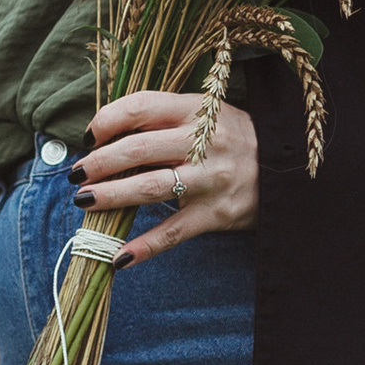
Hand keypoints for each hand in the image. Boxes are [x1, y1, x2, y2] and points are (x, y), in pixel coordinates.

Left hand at [74, 89, 258, 264]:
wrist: (288, 167)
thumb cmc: (234, 137)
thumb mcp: (206, 113)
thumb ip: (163, 118)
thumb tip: (107, 134)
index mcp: (196, 111)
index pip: (141, 107)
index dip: (107, 120)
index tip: (89, 136)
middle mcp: (203, 142)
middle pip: (138, 149)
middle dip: (99, 162)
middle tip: (76, 173)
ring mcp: (210, 180)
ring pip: (151, 188)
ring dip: (112, 196)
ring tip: (84, 200)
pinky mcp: (216, 214)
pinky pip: (174, 232)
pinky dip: (145, 246)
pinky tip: (119, 257)